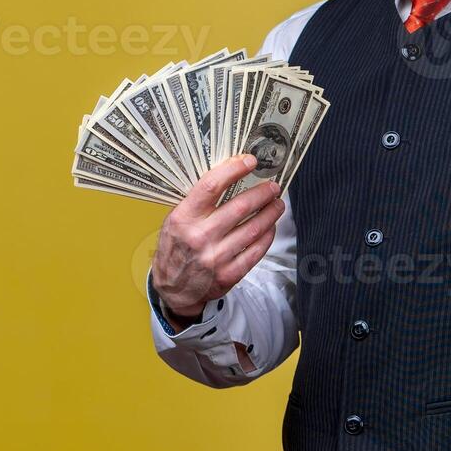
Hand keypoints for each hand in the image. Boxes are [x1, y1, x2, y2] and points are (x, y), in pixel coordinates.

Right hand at [151, 154, 284, 321]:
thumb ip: (198, 202)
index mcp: (184, 218)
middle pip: (240, 207)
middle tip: (273, 187)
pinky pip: (256, 251)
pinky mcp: (228, 274)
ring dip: (271, 213)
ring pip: (254, 228)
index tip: (250, 161)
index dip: (234, 170)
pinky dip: (267, 236)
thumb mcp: (176, 220)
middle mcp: (200, 236)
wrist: (172, 288)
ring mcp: (215, 257)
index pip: (211, 186)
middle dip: (263, 193)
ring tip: (277, 205)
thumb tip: (231, 176)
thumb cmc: (176, 247)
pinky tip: (270, 227)